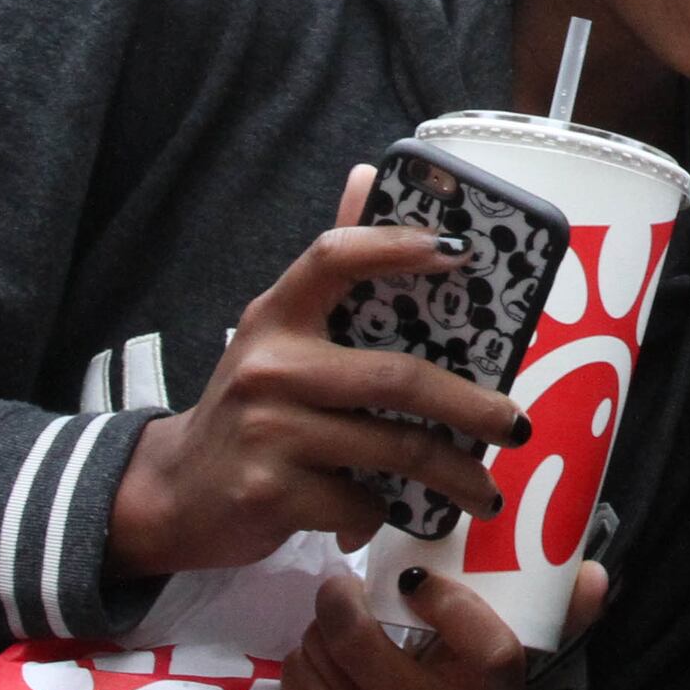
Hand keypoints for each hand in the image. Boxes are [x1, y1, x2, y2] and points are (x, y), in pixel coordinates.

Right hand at [108, 165, 531, 578]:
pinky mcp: (269, 494)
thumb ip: (333, 272)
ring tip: (485, 492)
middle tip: (514, 423)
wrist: (175, 494)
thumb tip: (366, 176)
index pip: (335, 257)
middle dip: (469, 406)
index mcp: (277, 315)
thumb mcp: (281, 336)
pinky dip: (382, 512)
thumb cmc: (254, 408)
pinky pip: (360, 502)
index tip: (461, 250)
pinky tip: (385, 513)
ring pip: (391, 449)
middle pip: (395, 379)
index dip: (397, 246)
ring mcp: (267, 432)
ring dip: (451, 474)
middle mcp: (268, 366)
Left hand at [280, 561, 606, 689]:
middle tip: (342, 586)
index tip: (417, 579)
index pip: (489, 648)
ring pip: (324, 658)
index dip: (449, 603)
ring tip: (336, 626)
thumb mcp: (512, 652)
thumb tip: (599, 575)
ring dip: (320, 631)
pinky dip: (304, 664)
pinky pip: (300, 686)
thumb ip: (559, 609)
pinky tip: (324, 665)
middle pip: (370, 648)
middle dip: (343, 603)